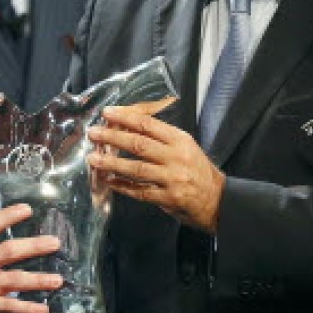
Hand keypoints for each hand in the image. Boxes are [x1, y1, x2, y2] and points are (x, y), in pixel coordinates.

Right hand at [0, 203, 62, 312]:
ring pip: (14, 279)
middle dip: (35, 246)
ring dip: (38, 279)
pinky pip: (7, 306)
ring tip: (57, 280)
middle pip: (10, 250)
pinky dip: (27, 308)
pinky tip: (42, 309)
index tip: (27, 209)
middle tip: (55, 243)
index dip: (10, 215)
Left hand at [87, 104, 224, 232]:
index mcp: (180, 140)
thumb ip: (160, 136)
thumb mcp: (185, 146)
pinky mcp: (169, 199)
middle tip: (93, 133)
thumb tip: (128, 124)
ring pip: (136, 168)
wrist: (218, 199)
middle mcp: (176, 157)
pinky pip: (140, 191)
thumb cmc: (197, 169)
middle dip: (113, 137)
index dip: (125, 118)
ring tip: (94, 158)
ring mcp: (172, 179)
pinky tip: (109, 180)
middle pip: (139, 144)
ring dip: (112, 163)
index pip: (148, 125)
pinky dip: (123, 186)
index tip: (107, 113)